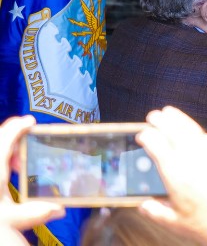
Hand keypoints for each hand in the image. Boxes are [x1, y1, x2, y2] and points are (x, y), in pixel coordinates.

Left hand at [0, 116, 64, 244]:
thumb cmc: (0, 227)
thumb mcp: (16, 221)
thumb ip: (36, 212)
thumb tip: (59, 208)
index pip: (2, 145)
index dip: (15, 129)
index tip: (29, 120)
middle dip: (10, 135)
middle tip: (27, 132)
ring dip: (7, 151)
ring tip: (21, 159)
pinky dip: (4, 164)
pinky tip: (12, 174)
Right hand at [136, 107, 206, 243]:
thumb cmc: (206, 226)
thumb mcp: (173, 223)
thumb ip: (155, 211)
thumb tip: (143, 203)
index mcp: (177, 175)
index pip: (158, 147)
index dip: (148, 137)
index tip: (142, 134)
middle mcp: (194, 161)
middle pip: (175, 132)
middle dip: (162, 121)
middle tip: (153, 115)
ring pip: (193, 131)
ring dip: (180, 120)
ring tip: (170, 112)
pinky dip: (198, 131)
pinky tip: (193, 129)